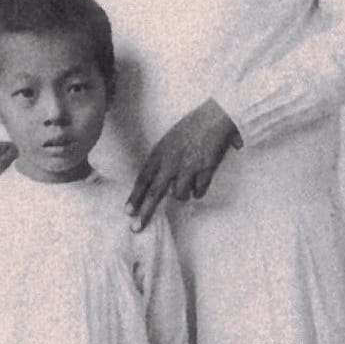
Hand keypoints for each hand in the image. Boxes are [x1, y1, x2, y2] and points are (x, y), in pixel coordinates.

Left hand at [128, 99, 239, 228]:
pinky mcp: (206, 169)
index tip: (128, 212)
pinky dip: (199, 191)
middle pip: (155, 193)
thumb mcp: (168, 142)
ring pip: (179, 195)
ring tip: (188, 182)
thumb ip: (161, 162)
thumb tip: (158, 185)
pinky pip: (199, 191)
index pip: (142, 179)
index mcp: (159, 153)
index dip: (135, 197)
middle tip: (136, 227)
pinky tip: (201, 181)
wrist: (216, 116)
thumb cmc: (192, 127)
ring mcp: (188, 166)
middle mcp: (171, 162)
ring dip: (182, 194)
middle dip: (145, 212)